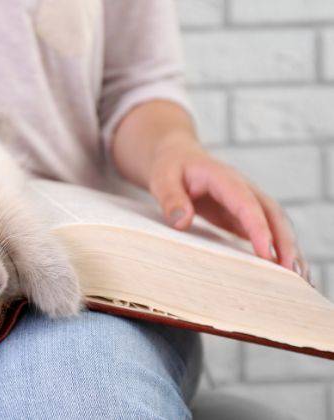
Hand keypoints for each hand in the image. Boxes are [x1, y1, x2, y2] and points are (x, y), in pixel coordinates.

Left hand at [147, 138, 308, 280]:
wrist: (177, 157)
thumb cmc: (170, 167)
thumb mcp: (163, 179)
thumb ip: (171, 199)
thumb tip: (182, 222)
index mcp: (224, 178)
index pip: (246, 204)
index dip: (258, 228)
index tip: (266, 253)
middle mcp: (243, 189)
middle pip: (272, 214)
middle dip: (284, 242)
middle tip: (291, 273)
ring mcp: (247, 202)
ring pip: (276, 224)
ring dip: (289, 248)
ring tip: (298, 278)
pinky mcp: (244, 215)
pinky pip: (266, 231)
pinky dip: (279, 249)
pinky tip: (285, 271)